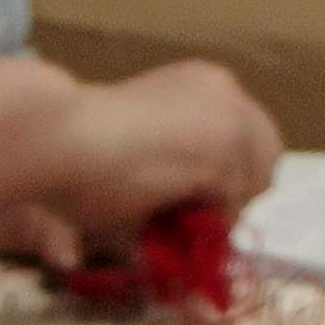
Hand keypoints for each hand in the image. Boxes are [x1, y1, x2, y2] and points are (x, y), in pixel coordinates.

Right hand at [1, 58, 282, 267]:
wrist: (58, 138)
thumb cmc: (75, 152)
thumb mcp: (136, 162)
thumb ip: (169, 183)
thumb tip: (189, 238)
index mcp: (198, 85)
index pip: (244, 139)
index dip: (225, 180)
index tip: (190, 206)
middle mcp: (222, 89)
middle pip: (266, 156)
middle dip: (235, 195)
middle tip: (193, 222)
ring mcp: (228, 115)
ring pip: (255, 181)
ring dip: (220, 212)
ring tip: (174, 225)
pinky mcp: (223, 146)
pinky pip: (233, 203)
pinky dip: (206, 224)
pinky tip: (169, 224)